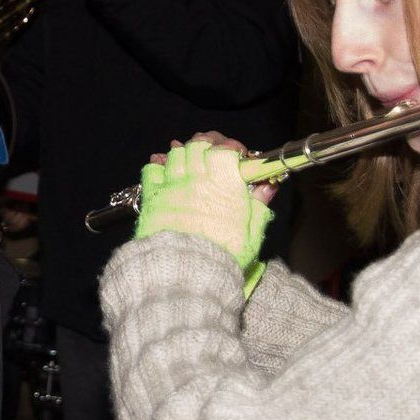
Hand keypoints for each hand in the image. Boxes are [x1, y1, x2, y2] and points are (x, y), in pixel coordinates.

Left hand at [135, 139, 270, 274]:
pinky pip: (152, 168)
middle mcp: (197, 178)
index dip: (229, 149)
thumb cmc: (223, 255)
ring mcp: (172, 185)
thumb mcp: (251, 233)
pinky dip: (158, 165)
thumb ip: (259, 206)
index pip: (224, 150)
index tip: (235, 156)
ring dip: (184, 154)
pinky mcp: (153, 196)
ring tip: (190, 163)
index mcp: (224, 184)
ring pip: (176, 154)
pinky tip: (164, 167)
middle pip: (198, 147)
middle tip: (212, 157)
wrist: (186, 271)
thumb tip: (267, 186)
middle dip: (206, 147)